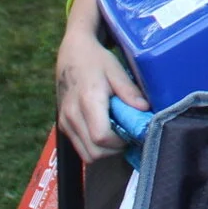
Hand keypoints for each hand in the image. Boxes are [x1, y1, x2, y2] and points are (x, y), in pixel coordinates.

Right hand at [55, 30, 145, 161]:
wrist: (72, 53)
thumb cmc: (96, 60)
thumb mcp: (116, 70)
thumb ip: (129, 92)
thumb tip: (144, 110)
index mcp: (88, 101)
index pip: (101, 137)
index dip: (119, 142)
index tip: (131, 134)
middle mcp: (72, 115)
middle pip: (94, 152)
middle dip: (114, 150)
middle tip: (127, 137)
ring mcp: (65, 122)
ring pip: (86, 154)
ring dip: (104, 151)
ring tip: (117, 136)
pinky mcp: (62, 125)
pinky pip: (79, 147)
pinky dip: (94, 147)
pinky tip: (105, 132)